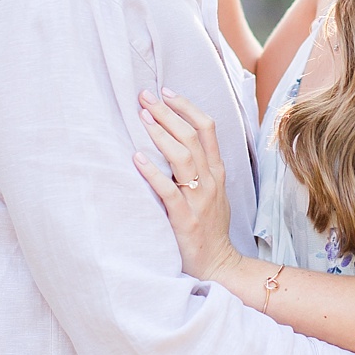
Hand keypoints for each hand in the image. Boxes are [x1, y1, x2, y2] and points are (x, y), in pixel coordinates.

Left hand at [132, 87, 241, 282]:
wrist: (218, 263)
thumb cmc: (208, 225)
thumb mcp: (210, 190)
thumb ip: (198, 166)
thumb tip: (173, 138)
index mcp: (216, 171)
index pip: (207, 129)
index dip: (186, 106)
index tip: (165, 90)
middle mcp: (210, 181)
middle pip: (192, 137)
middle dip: (168, 113)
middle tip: (145, 97)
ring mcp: (199, 199)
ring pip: (183, 158)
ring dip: (161, 134)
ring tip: (142, 117)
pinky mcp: (185, 219)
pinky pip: (168, 191)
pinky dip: (152, 172)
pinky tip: (136, 158)